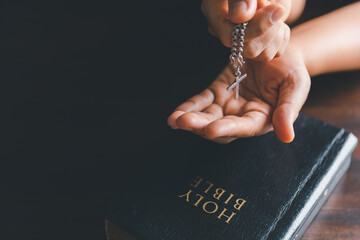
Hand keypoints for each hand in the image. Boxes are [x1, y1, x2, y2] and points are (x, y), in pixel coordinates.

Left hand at [167, 45, 310, 142]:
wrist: (275, 49)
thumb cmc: (291, 69)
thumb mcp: (295, 87)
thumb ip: (288, 111)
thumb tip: (287, 137)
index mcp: (262, 118)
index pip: (243, 127)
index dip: (228, 129)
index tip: (211, 130)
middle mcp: (241, 116)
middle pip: (219, 126)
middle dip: (201, 126)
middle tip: (184, 122)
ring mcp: (227, 106)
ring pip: (207, 116)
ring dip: (190, 119)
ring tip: (175, 119)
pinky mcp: (216, 93)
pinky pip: (201, 101)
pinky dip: (189, 107)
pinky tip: (175, 113)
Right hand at [201, 0, 290, 60]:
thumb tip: (241, 15)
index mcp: (214, 11)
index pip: (230, 36)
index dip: (256, 28)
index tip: (277, 9)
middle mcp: (225, 28)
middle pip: (247, 49)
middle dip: (268, 29)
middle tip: (275, 7)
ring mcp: (241, 38)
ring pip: (261, 54)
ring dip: (276, 33)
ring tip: (275, 10)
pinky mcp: (258, 43)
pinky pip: (274, 52)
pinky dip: (282, 37)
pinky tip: (279, 21)